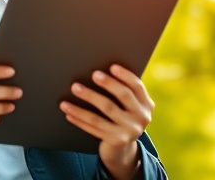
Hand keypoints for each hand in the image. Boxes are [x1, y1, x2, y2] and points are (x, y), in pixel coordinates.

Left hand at [59, 64, 152, 179]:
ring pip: (106, 111)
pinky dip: (80, 119)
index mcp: (146, 104)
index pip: (137, 86)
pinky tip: (68, 112)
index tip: (112, 66)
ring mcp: (129, 131)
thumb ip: (122, 91)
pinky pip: (94, 127)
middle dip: (108, 84)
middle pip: (123, 96)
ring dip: (87, 99)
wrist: (122, 148)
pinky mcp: (116, 141)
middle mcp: (141, 118)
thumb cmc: (120, 116)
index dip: (126, 76)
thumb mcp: (128, 105)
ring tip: (73, 89)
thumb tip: (98, 72)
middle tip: (93, 74)